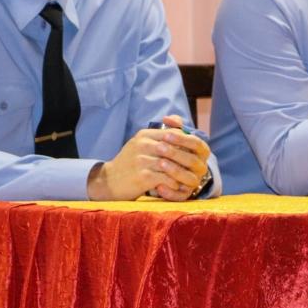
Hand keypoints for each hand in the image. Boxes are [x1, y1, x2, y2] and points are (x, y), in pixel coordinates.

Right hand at [87, 114, 210, 200]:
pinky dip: (174, 183)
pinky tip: (178, 187)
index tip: (197, 153)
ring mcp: (141, 160)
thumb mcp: (142, 143)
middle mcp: (142, 145)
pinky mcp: (141, 176)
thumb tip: (179, 121)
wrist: (108, 181)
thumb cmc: (130, 163)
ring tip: (191, 179)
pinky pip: (165, 178)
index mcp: (145, 135)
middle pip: (174, 149)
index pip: (173, 133)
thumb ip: (160, 133)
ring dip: (183, 174)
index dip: (188, 143)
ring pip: (171, 165)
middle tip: (199, 167)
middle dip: (188, 159)